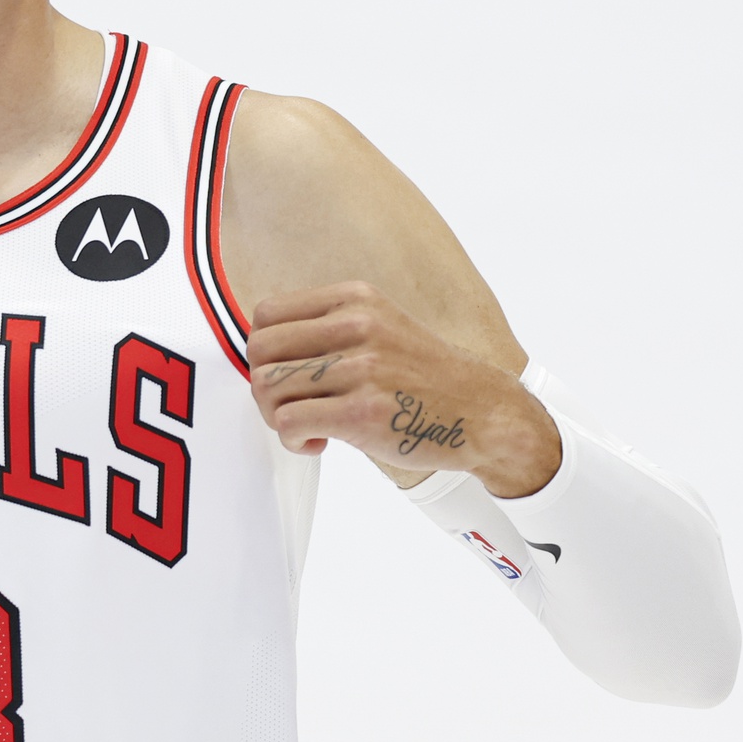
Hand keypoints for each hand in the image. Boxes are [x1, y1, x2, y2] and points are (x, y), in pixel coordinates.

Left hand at [247, 283, 559, 496]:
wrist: (483, 414)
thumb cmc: (423, 377)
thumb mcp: (380, 326)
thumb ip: (327, 328)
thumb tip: (261, 349)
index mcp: (355, 298)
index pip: (266, 314)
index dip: (263, 351)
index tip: (286, 375)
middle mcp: (356, 326)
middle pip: (259, 350)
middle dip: (263, 386)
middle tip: (290, 407)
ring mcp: (361, 369)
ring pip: (267, 388)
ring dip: (277, 416)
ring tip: (307, 426)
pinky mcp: (363, 413)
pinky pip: (289, 423)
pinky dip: (293, 440)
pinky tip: (318, 443)